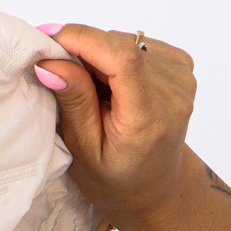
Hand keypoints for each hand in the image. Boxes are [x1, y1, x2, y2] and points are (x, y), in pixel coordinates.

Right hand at [36, 26, 196, 230]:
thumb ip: (73, 103)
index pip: (122, 58)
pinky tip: (113, 86)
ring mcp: (182, 78)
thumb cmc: (117, 181)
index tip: (48, 42)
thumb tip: (50, 62)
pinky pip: (138, 45)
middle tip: (61, 77)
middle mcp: (174, 94)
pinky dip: (116, 59)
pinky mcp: (182, 67)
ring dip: (99, 57)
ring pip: (126, 42)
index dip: (82, 39)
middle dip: (83, 52)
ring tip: (92, 92)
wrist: (158, 190)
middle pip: (120, 47)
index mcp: (149, 120)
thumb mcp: (84, 153)